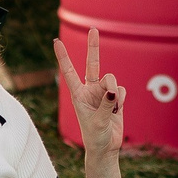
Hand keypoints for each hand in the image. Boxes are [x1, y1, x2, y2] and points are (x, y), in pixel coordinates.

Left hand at [54, 28, 124, 153]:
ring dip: (115, 93)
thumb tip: (114, 89)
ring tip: (113, 108)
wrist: (106, 147)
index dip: (63, 57)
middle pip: (92, 64)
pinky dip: (122, 99)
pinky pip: (122, 90)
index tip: (56, 41)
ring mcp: (103, 93)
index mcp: (78, 94)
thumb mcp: (97, 121)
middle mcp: (89, 90)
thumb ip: (106, 104)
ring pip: (112, 80)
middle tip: (93, 29)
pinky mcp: (115, 98)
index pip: (69, 72)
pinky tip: (118, 110)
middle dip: (93, 47)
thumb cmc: (95, 136)